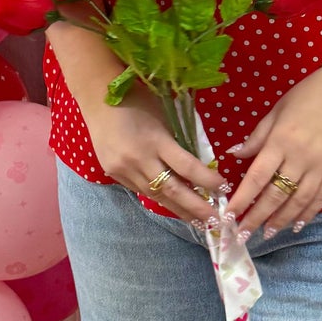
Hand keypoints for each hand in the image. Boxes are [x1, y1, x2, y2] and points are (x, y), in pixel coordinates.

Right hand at [82, 87, 221, 226]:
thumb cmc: (136, 99)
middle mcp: (139, 159)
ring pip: (156, 196)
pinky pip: (142, 191)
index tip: (224, 188)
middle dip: (196, 208)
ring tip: (199, 222)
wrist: (97, 98)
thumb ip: (177, 139)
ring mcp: (124, 170)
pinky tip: (175, 207)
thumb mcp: (163, 115)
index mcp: (155, 139)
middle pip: (172, 190)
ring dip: (180, 210)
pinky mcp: (115, 175)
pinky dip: (160, 199)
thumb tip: (198, 163)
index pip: (186, 166)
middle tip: (217, 221)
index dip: (207, 180)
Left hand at [225, 65, 321, 239]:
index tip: (229, 215)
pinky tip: (297, 225)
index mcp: (281, 140)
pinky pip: (321, 198)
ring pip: (298, 202)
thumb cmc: (310, 94)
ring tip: (266, 234)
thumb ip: (258, 136)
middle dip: (257, 217)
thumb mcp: (278, 109)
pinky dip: (308, 214)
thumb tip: (236, 155)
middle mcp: (300, 158)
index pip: (257, 177)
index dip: (242, 199)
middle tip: (243, 234)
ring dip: (281, 221)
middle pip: (275, 195)